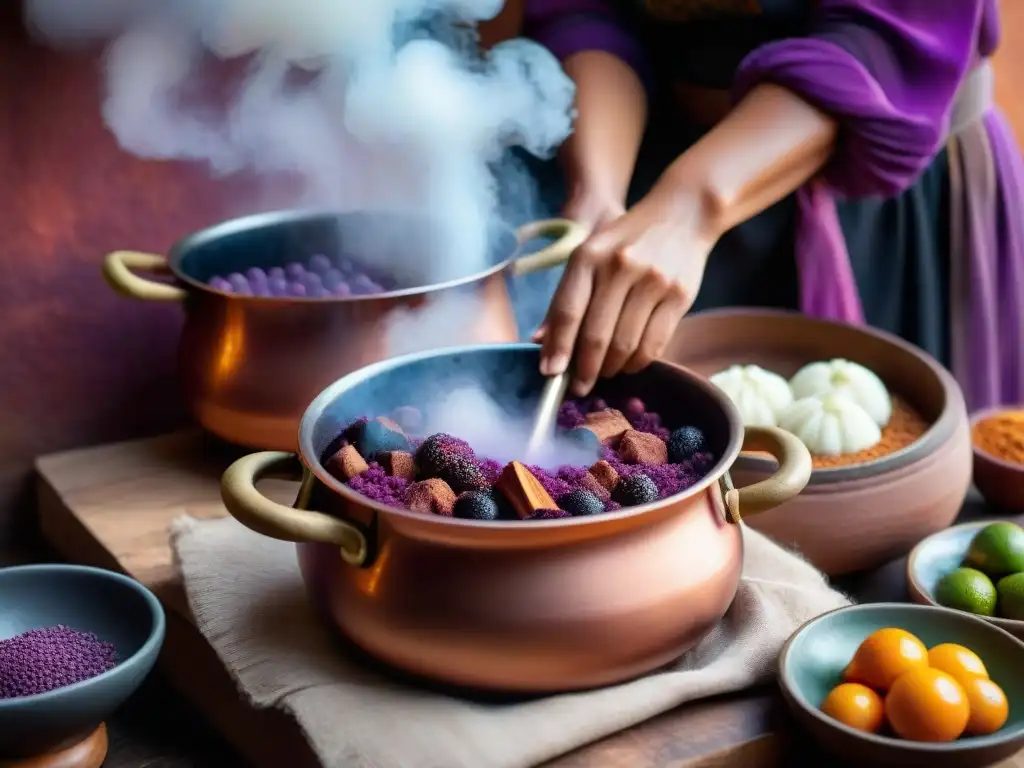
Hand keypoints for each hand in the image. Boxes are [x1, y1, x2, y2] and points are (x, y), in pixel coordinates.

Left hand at [536, 184, 716, 395]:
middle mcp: (619, 267)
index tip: (551, 373)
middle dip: (584, 369)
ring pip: (625, 345)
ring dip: (611, 368)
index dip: (558, 347)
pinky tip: (629, 364)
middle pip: (596, 335)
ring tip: (604, 373)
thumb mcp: (590, 254)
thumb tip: (541, 341)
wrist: (683, 214)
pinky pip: (654, 344)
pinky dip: (637, 362)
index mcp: (589, 255)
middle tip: (579, 385)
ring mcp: (652, 281)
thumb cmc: (626, 239)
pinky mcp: (679, 296)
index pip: (568, 311)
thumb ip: (567, 296)